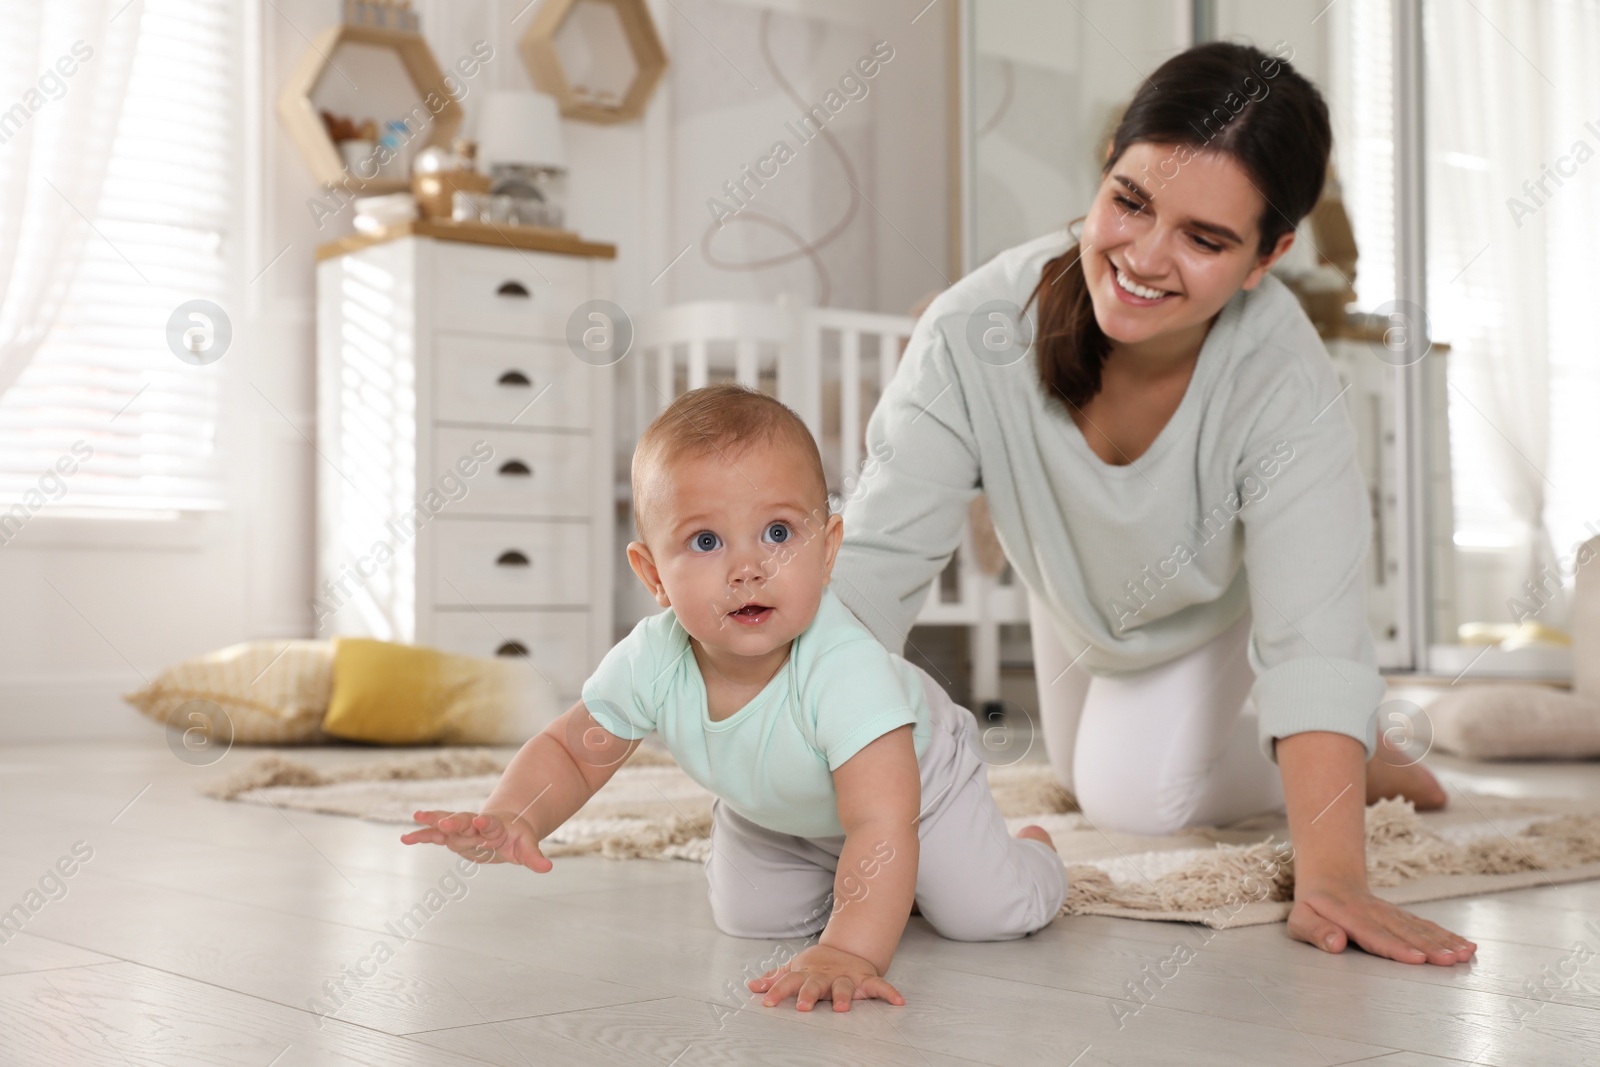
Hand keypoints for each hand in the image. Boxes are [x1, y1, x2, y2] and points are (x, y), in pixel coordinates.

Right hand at [401, 809, 551, 872]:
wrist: (504, 826)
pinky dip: (422, 836)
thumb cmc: (515, 837)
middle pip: (465, 822)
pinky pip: (435, 835)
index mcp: (496, 826)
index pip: (491, 824)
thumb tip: (547, 868)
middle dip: (456, 821)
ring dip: (433, 822)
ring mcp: (462, 829)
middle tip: (446, 821)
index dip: (486, 823)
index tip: (481, 819)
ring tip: (417, 817)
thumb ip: (533, 856)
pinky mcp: (452, 836)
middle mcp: (476, 825)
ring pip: (446, 824)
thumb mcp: (526, 846)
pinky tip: (405, 838)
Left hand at [747, 944, 904, 1011]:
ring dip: (844, 996)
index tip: (766, 1002)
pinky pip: (879, 986)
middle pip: (815, 984)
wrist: (848, 948)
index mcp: (807, 974)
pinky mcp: (865, 979)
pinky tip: (898, 1001)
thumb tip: (752, 986)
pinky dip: (889, 993)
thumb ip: (776, 979)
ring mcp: (846, 977)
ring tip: (842, 1007)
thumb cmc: (817, 966)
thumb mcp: (795, 969)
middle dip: (809, 994)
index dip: (777, 991)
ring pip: (844, 986)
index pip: (788, 981)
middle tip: (804, 1006)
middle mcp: (825, 976)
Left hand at [1289, 880, 1475, 964]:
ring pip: (1420, 927)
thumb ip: (1315, 931)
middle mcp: (1376, 914)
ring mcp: (1392, 913)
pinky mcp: (1402, 916)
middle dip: (1430, 947)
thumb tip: (1336, 943)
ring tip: (1466, 954)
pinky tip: (1467, 945)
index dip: (1396, 947)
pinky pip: (1426, 925)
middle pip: (1405, 932)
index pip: (1375, 935)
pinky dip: (1447, 935)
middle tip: (1452, 960)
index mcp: (1350, 917)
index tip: (1417, 958)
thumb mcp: (1300, 919)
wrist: (1330, 878)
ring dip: (1444, 941)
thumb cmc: (1312, 907)